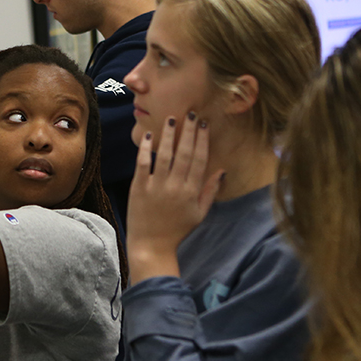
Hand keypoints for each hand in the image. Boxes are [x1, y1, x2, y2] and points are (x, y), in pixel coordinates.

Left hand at [125, 114, 223, 285]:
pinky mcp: (139, 188)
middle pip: (185, 153)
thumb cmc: (177, 230)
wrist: (152, 246)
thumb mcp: (199, 213)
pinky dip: (146, 149)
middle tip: (191, 113)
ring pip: (165, 155)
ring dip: (169, 135)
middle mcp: (176, 186)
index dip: (202, 140)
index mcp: (192, 192)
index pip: (200, 160)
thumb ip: (210, 191)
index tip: (204, 124)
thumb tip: (222, 170)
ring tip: (172, 119)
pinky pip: (143, 164)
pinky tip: (150, 135)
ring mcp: (157, 186)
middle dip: (188, 131)